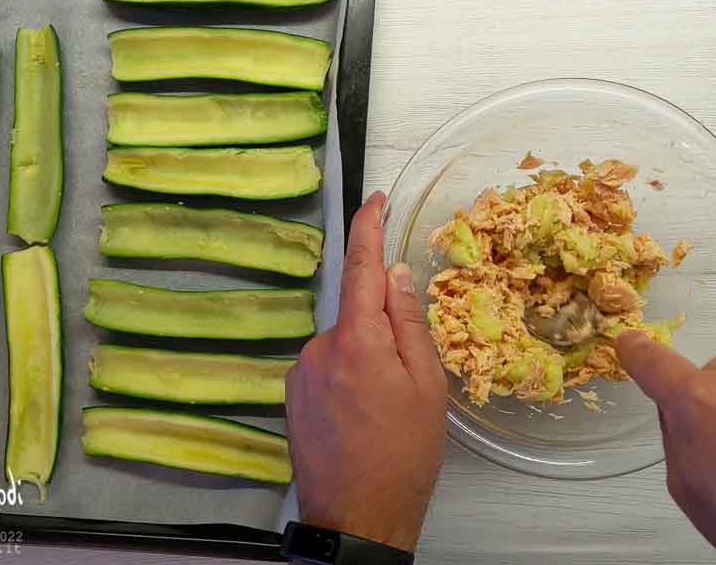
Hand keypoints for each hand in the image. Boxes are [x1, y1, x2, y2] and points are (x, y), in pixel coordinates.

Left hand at [286, 191, 446, 551]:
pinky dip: (346, 376)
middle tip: (408, 375)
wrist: (357, 516)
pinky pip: (326, 366)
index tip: (374, 198)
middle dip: (382, 327)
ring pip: (342, 343)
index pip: (359, 265)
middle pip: (356, 312)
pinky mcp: (290, 394)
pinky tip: (360, 416)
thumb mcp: (426, 385)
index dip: (366, 225)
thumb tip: (394, 274)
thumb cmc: (404, 454)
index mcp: (357, 341)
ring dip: (365, 358)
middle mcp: (319, 347)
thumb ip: (407, 323)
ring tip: (385, 408)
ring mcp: (299, 372)